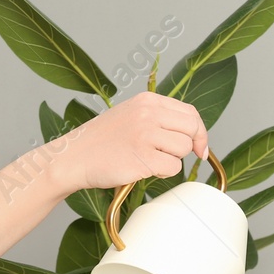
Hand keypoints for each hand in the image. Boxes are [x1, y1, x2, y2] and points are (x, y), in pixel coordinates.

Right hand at [54, 91, 207, 192]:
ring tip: (150, 160)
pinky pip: (173, 167)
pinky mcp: (143, 157)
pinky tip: (144, 168)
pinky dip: (164, 173)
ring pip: (184, 149)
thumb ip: (158, 117)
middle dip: (193, 145)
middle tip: (183, 156)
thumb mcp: (131, 115)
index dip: (199, 131)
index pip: (190, 112)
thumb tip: (191, 133)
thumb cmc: (101, 141)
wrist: (74, 157)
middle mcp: (148, 113)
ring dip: (173, 160)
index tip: (199, 146)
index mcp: (147, 100)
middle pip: (192, 128)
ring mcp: (146, 134)